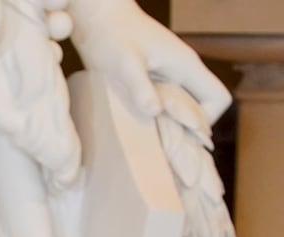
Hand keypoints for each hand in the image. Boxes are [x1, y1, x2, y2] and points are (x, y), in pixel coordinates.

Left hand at [69, 0, 229, 122]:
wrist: (97, 16)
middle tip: (155, 140)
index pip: (219, 99)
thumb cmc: (110, 36)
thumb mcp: (123, 65)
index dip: (205, 120)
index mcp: (186, 66)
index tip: (176, 133)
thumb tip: (155, 111)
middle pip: (204, 106)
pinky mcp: (153, 77)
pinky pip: (165, 101)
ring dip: (168, 123)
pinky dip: (154, 115)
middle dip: (185, 127)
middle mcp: (184, 70)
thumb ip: (140, 86)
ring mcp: (170, 73)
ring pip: (184, 105)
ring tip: (143, 133)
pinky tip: (134, 122)